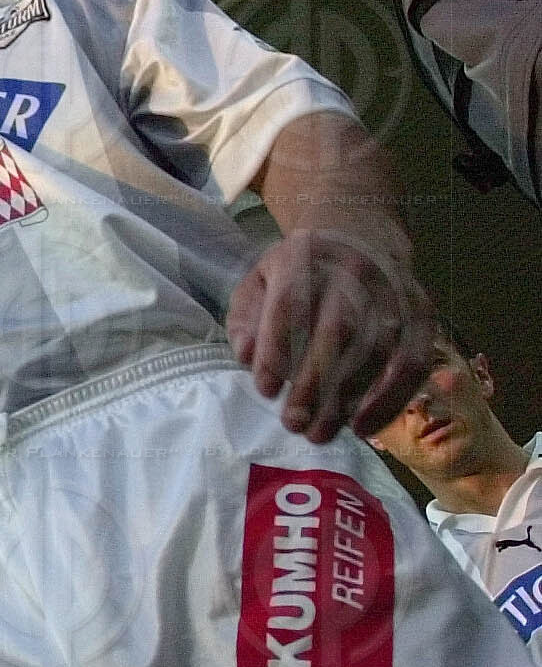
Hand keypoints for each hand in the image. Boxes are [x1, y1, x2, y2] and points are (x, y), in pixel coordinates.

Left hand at [226, 228, 435, 443]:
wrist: (359, 233)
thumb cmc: (299, 270)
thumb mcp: (259, 281)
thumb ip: (245, 318)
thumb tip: (247, 356)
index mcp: (304, 256)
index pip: (291, 304)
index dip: (278, 350)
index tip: (265, 391)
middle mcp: (354, 270)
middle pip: (339, 330)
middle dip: (314, 384)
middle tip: (293, 424)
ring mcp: (394, 291)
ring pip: (379, 349)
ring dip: (349, 398)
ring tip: (321, 433)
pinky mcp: (422, 313)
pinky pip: (414, 362)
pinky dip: (391, 400)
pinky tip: (364, 427)